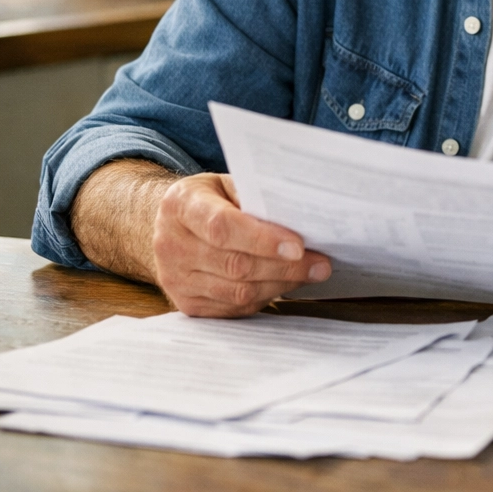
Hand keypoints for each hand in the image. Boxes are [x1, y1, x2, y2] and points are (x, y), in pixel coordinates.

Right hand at [151, 173, 331, 316]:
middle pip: (234, 264)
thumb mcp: (227, 184)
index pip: (222, 227)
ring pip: (237, 292)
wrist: (171, 225)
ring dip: (281, 284)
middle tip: (321, 264)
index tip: (298, 246)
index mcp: (180, 205)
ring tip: (311, 274)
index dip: (262, 239)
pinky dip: (265, 298)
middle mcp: (171, 244)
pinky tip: (285, 284)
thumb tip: (301, 218)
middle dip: (284, 267)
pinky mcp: (186, 303)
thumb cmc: (211, 200)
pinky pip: (233, 308)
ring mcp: (175, 278)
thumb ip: (255, 197)